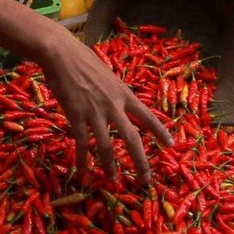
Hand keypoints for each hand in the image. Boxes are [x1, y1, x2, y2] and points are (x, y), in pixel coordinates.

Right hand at [40, 33, 172, 183]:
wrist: (62, 54)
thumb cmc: (83, 61)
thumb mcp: (108, 75)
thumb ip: (116, 92)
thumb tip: (121, 103)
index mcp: (124, 94)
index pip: (148, 116)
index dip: (160, 132)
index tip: (171, 145)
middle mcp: (114, 105)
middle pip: (132, 138)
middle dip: (140, 161)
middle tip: (145, 180)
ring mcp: (95, 111)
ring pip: (107, 146)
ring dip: (110, 166)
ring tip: (113, 180)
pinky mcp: (76, 114)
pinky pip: (82, 142)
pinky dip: (83, 158)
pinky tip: (83, 169)